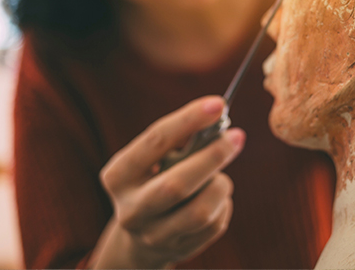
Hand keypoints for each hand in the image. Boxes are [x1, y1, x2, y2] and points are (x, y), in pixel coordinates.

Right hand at [97, 96, 244, 267]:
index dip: (188, 120)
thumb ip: (180, 139)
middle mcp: (130, 209)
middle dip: (212, 157)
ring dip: (220, 185)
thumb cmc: (154, 178)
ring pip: (201, 211)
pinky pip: (214, 225)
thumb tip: (217, 117)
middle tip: (237, 137)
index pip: (155, 141)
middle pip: (177, 185)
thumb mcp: (154, 158)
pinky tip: (214, 198)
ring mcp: (153, 236)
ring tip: (219, 176)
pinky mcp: (178, 250)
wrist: (141, 235)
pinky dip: (223, 204)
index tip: (218, 104)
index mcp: (118, 176)